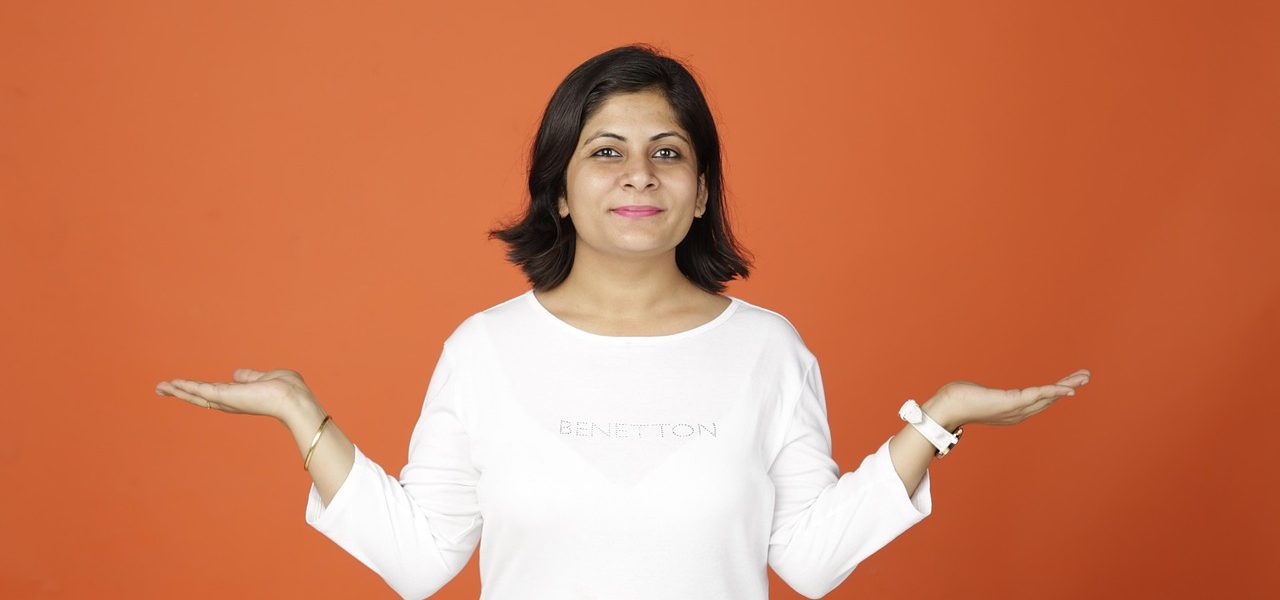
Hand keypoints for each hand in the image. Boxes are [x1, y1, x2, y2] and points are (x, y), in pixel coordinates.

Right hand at [154, 368, 315, 421]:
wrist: (294, 399)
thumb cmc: (287, 390)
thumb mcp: (265, 378)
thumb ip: (249, 377)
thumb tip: (236, 374)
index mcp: (239, 397)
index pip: (213, 393)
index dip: (197, 389)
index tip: (182, 386)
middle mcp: (230, 402)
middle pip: (199, 397)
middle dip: (180, 392)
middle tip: (161, 388)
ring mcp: (227, 400)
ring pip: (196, 395)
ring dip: (177, 390)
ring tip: (160, 387)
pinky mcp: (225, 396)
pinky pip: (201, 390)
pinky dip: (186, 387)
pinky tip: (173, 384)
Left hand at [933, 368, 1090, 426]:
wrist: (946, 408)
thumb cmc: (957, 400)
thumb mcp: (977, 395)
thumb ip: (983, 395)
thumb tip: (975, 393)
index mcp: (1012, 411)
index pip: (1040, 400)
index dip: (1057, 391)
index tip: (1071, 383)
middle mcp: (1017, 413)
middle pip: (1049, 399)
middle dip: (1069, 386)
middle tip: (1087, 375)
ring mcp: (1015, 409)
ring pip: (1048, 396)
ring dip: (1068, 385)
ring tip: (1085, 376)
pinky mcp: (1011, 402)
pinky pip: (1039, 395)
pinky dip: (1055, 391)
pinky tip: (1070, 388)